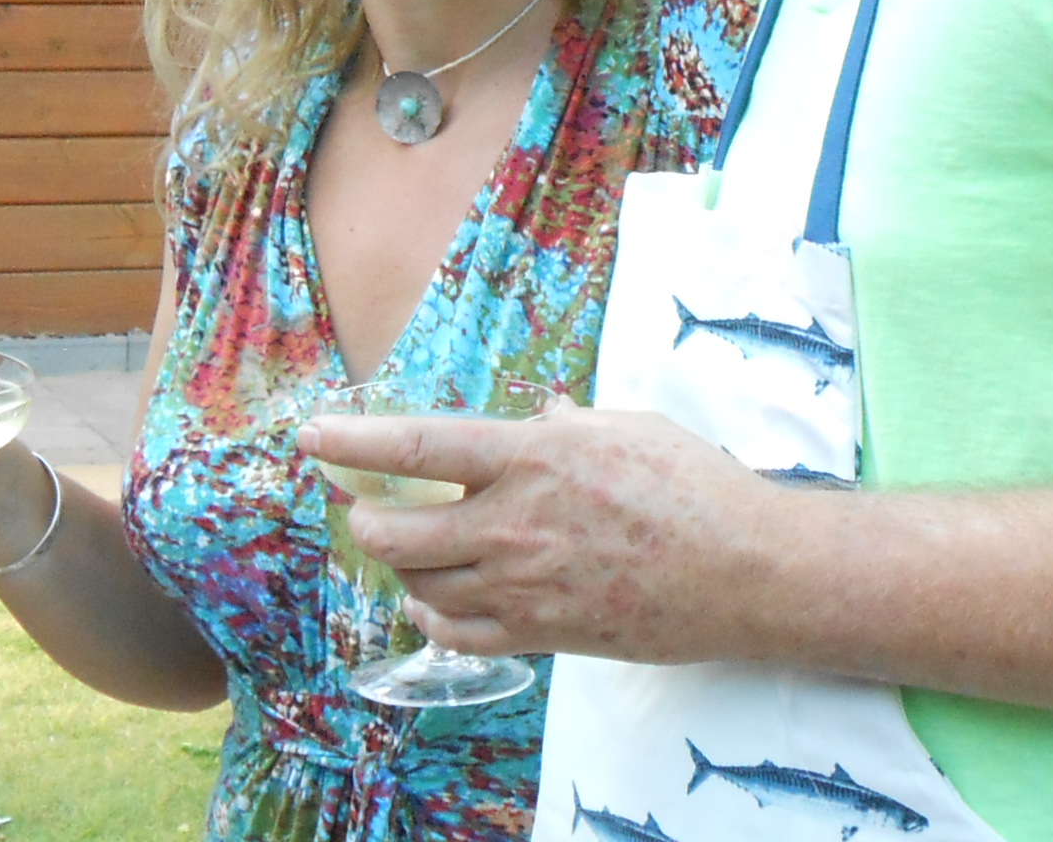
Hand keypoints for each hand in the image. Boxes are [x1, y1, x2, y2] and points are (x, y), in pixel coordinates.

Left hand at [300, 400, 793, 663]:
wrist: (741, 570)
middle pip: (401, 532)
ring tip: (398, 550)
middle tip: (358, 508)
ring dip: (399, 567)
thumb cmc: (692, 485)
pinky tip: (432, 603)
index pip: (419, 449)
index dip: (355, 443)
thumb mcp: (625, 427)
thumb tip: (541, 418)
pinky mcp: (542, 633)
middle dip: (365, 520)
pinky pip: (460, 634)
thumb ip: (569, 425)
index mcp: (533, 457)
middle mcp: (515, 523)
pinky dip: (433, 618)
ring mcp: (524, 585)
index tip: (312, 437)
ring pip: (423, 584)